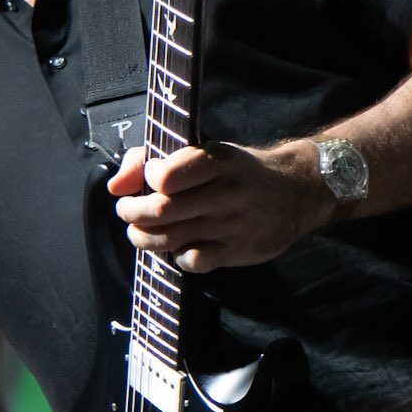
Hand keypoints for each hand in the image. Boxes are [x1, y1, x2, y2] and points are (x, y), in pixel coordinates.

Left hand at [108, 140, 332, 272]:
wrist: (297, 190)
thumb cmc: (238, 170)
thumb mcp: (204, 151)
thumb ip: (151, 158)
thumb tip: (115, 186)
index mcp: (217, 160)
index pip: (166, 175)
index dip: (146, 179)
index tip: (148, 180)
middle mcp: (226, 193)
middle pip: (161, 210)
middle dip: (132, 213)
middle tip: (128, 211)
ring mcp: (233, 225)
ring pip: (171, 238)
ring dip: (143, 238)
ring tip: (139, 231)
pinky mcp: (238, 251)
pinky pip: (193, 261)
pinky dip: (176, 257)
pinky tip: (178, 246)